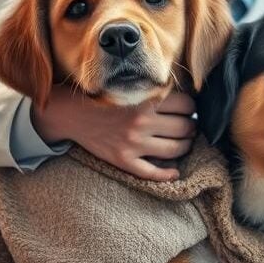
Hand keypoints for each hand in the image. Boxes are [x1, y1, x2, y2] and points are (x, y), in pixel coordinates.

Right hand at [31, 85, 195, 180]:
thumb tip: (186, 101)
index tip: (189, 110)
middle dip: (191, 127)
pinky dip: (168, 175)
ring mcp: (133, 144)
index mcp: (145, 100)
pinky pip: (152, 173)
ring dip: (185, 146)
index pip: (185, 105)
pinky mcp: (123, 160)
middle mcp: (141, 122)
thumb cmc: (104, 97)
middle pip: (184, 128)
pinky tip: (175, 173)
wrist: (72, 113)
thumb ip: (156, 91)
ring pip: (174, 150)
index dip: (191, 108)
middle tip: (189, 127)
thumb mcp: (131, 87)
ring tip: (184, 142)